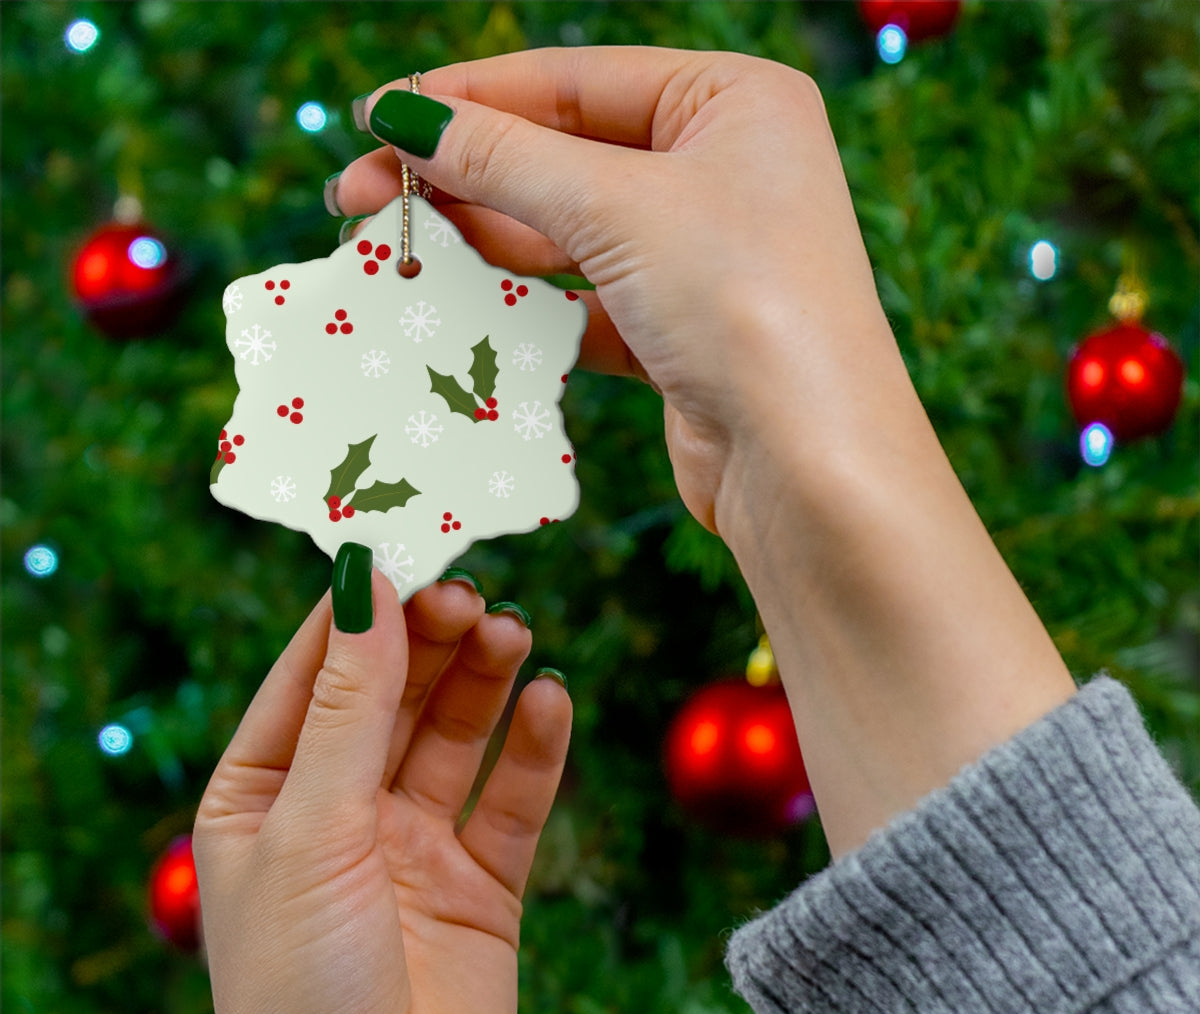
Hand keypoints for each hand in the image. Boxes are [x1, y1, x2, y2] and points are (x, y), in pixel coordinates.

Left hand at [193, 571, 570, 1013]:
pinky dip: (535, 749)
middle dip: (431, 638)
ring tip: (514, 632)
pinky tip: (552, 701)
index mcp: (264, 795)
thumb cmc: (301, 994)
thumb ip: (348, 705)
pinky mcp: (482, 886)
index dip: (360, 607)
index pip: (314, 672)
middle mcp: (339, 813)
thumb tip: (365, 582)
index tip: (407, 541)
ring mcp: (413, 848)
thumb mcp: (312, 829)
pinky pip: (513, 799)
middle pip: (393, 694)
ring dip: (484, 680)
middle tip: (473, 591)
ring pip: (456, 735)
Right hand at [335, 47, 894, 535]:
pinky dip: (526, 306)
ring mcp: (702, 255)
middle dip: (462, 177)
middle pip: (564, 157)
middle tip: (358, 197)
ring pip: (569, 233)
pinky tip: (461, 307)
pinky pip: (585, 301)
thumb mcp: (618, 208)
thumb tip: (405, 118)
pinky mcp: (680, 332)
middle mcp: (723, 169)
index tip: (376, 117)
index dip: (467, 98)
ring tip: (396, 250)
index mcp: (733, 101)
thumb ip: (506, 159)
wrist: (808, 465)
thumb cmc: (743, 305)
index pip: (573, 81)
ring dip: (484, 243)